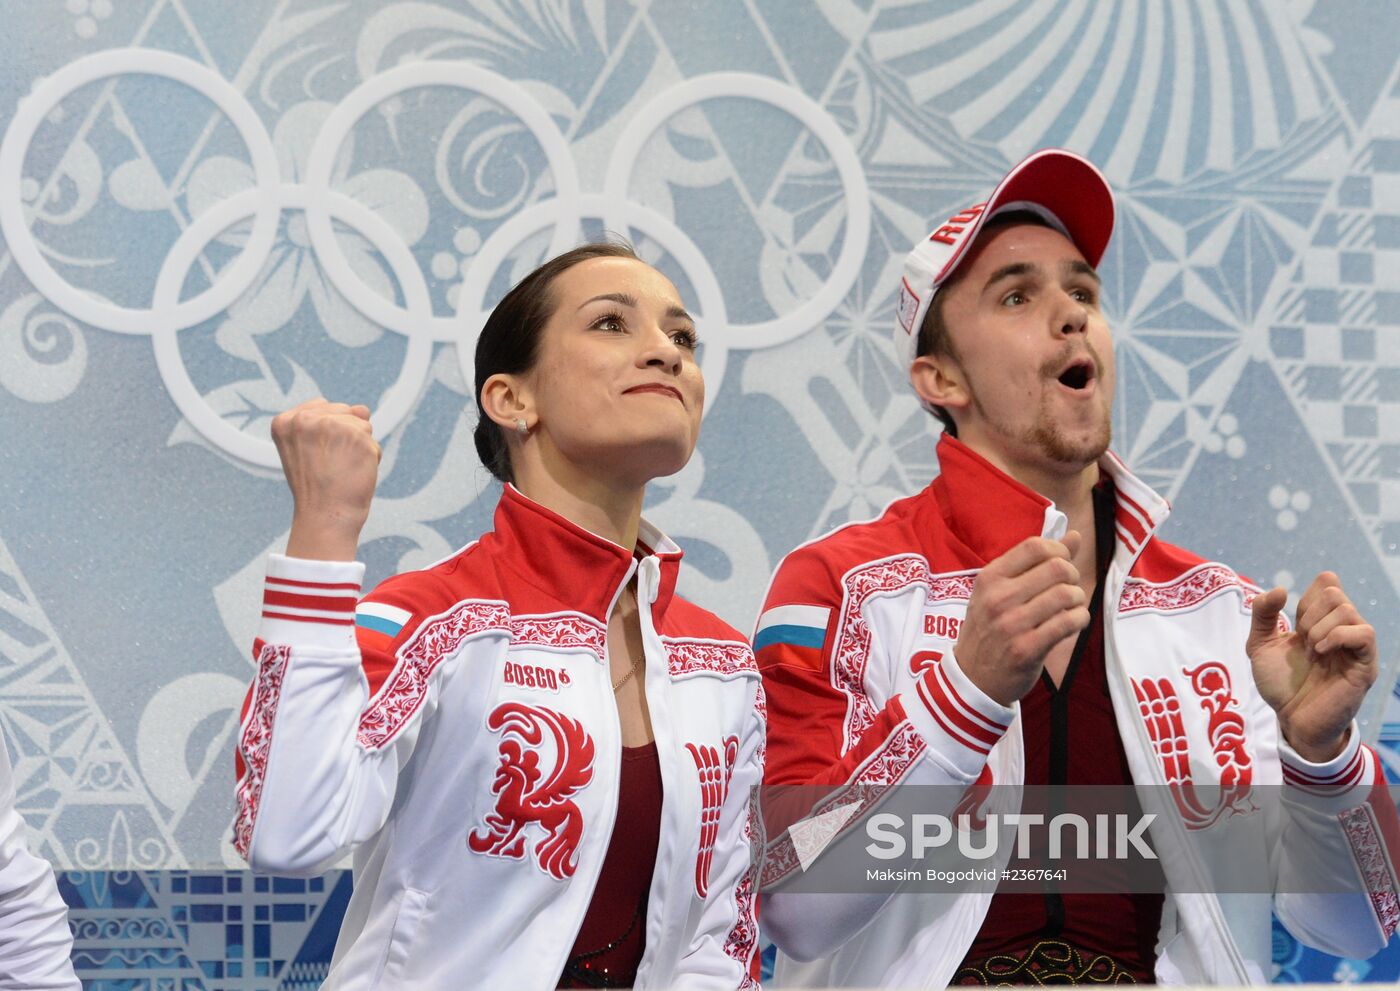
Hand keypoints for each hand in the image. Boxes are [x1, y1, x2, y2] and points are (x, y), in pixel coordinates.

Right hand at [271, 399, 380, 560]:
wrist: (325, 516)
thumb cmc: (318, 487)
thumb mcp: (311, 448)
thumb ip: (330, 421)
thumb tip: (362, 409)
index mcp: (285, 421)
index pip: (323, 407)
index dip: (329, 434)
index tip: (317, 457)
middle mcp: (305, 419)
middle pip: (344, 412)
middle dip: (346, 437)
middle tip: (330, 465)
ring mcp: (331, 425)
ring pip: (361, 424)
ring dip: (360, 447)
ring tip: (341, 469)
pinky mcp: (355, 436)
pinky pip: (373, 441)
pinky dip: (371, 458)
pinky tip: (354, 473)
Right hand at [953, 533, 1089, 705]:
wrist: (972, 678)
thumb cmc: (989, 629)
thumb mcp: (1000, 592)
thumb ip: (1035, 563)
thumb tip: (1074, 535)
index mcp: (990, 578)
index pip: (1035, 546)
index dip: (1059, 550)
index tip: (1062, 563)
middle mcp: (998, 598)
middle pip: (1056, 568)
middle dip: (1072, 575)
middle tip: (1068, 588)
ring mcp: (1011, 624)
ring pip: (1066, 595)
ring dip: (1078, 599)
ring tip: (1071, 607)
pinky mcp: (1026, 649)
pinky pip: (1068, 623)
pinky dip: (1079, 619)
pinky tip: (1073, 623)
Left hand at [1247, 573, 1376, 761]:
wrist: (1291, 719)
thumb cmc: (1280, 685)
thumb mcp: (1259, 645)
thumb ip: (1262, 614)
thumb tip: (1280, 589)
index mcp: (1321, 621)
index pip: (1327, 583)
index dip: (1307, 595)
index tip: (1295, 621)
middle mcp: (1341, 629)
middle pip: (1334, 593)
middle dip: (1309, 613)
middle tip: (1302, 641)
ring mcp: (1355, 647)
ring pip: (1348, 610)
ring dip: (1319, 627)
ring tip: (1311, 651)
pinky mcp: (1365, 665)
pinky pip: (1365, 634)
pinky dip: (1337, 636)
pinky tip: (1321, 651)